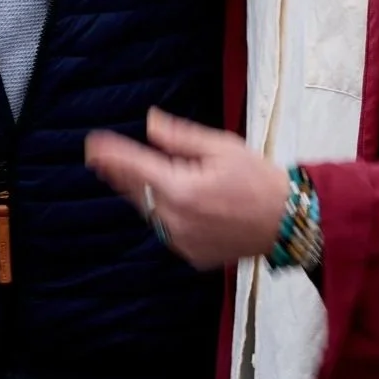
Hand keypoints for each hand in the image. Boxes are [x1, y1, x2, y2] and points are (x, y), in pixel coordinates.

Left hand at [86, 109, 288, 270]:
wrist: (286, 220)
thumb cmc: (258, 177)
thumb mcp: (222, 146)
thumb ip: (180, 138)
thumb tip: (150, 123)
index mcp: (183, 189)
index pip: (136, 167)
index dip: (112, 154)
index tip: (92, 144)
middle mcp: (177, 219)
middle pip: (137, 192)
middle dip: (118, 172)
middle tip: (98, 157)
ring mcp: (182, 241)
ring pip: (150, 212)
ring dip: (140, 192)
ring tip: (125, 174)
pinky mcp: (191, 255)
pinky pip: (167, 229)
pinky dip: (163, 212)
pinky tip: (168, 199)